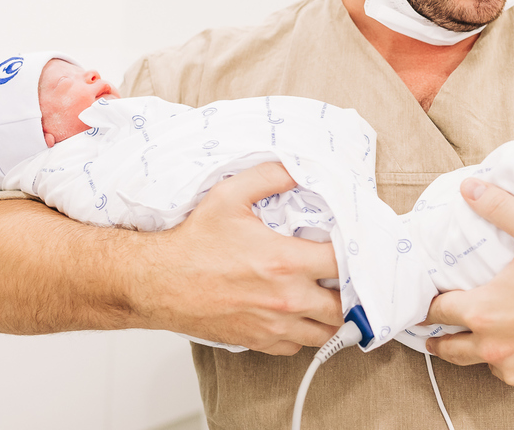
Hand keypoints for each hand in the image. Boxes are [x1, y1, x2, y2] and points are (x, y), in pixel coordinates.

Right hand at [134, 161, 342, 354]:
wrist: (157, 282)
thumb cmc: (192, 244)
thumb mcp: (230, 196)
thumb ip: (270, 177)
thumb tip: (299, 167)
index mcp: (285, 261)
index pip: (343, 263)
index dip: (355, 254)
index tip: (353, 247)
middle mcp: (285, 298)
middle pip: (343, 305)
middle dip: (350, 291)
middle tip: (347, 276)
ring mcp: (273, 324)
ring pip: (326, 332)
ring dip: (332, 316)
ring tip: (329, 296)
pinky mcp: (259, 340)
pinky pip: (297, 346)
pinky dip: (305, 333)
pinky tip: (300, 313)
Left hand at [424, 179, 513, 394]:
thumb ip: (498, 207)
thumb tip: (469, 187)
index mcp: (485, 311)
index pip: (438, 312)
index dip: (427, 307)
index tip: (422, 306)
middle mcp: (495, 347)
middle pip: (449, 349)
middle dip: (439, 339)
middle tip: (432, 333)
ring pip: (485, 362)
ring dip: (481, 349)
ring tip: (485, 334)